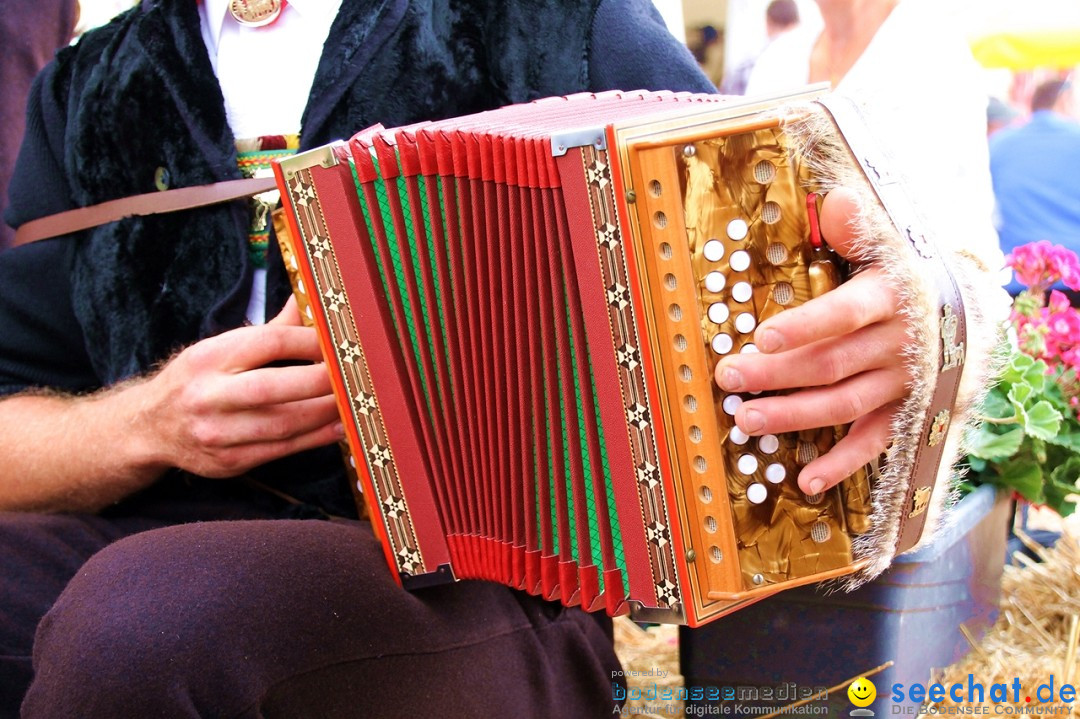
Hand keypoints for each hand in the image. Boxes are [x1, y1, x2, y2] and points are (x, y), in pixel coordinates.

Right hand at [141, 296, 342, 477]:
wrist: (149, 427)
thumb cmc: (197, 380)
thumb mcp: (220, 347)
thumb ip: (271, 329)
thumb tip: (310, 300)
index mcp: (208, 358)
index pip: (267, 343)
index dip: (309, 342)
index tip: (337, 343)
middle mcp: (208, 396)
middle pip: (273, 387)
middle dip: (321, 381)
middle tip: (353, 375)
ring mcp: (217, 433)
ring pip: (282, 424)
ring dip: (325, 413)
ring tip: (353, 401)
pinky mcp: (229, 462)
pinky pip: (282, 449)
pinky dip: (316, 438)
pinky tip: (338, 426)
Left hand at [713, 188, 908, 495]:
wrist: (970, 311)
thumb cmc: (906, 274)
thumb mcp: (889, 243)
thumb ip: (858, 227)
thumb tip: (837, 201)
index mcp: (891, 297)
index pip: (844, 313)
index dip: (804, 326)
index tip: (761, 336)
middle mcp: (899, 344)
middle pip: (831, 364)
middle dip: (775, 374)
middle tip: (728, 379)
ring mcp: (903, 383)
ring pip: (844, 405)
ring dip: (794, 416)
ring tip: (747, 421)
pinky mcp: (905, 412)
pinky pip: (874, 442)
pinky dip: (843, 464)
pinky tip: (808, 481)